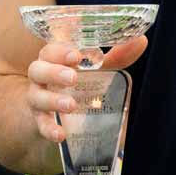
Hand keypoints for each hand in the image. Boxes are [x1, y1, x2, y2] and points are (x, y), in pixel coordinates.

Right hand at [24, 35, 147, 143]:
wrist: (62, 112)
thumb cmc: (81, 82)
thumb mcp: (98, 69)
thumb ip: (117, 56)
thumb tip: (140, 40)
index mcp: (55, 59)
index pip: (50, 50)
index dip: (60, 51)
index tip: (77, 55)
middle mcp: (42, 77)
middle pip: (37, 69)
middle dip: (54, 72)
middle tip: (73, 77)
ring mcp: (38, 98)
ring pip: (35, 96)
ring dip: (52, 100)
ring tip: (71, 105)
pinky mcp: (40, 119)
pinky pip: (40, 124)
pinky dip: (48, 129)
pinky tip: (60, 134)